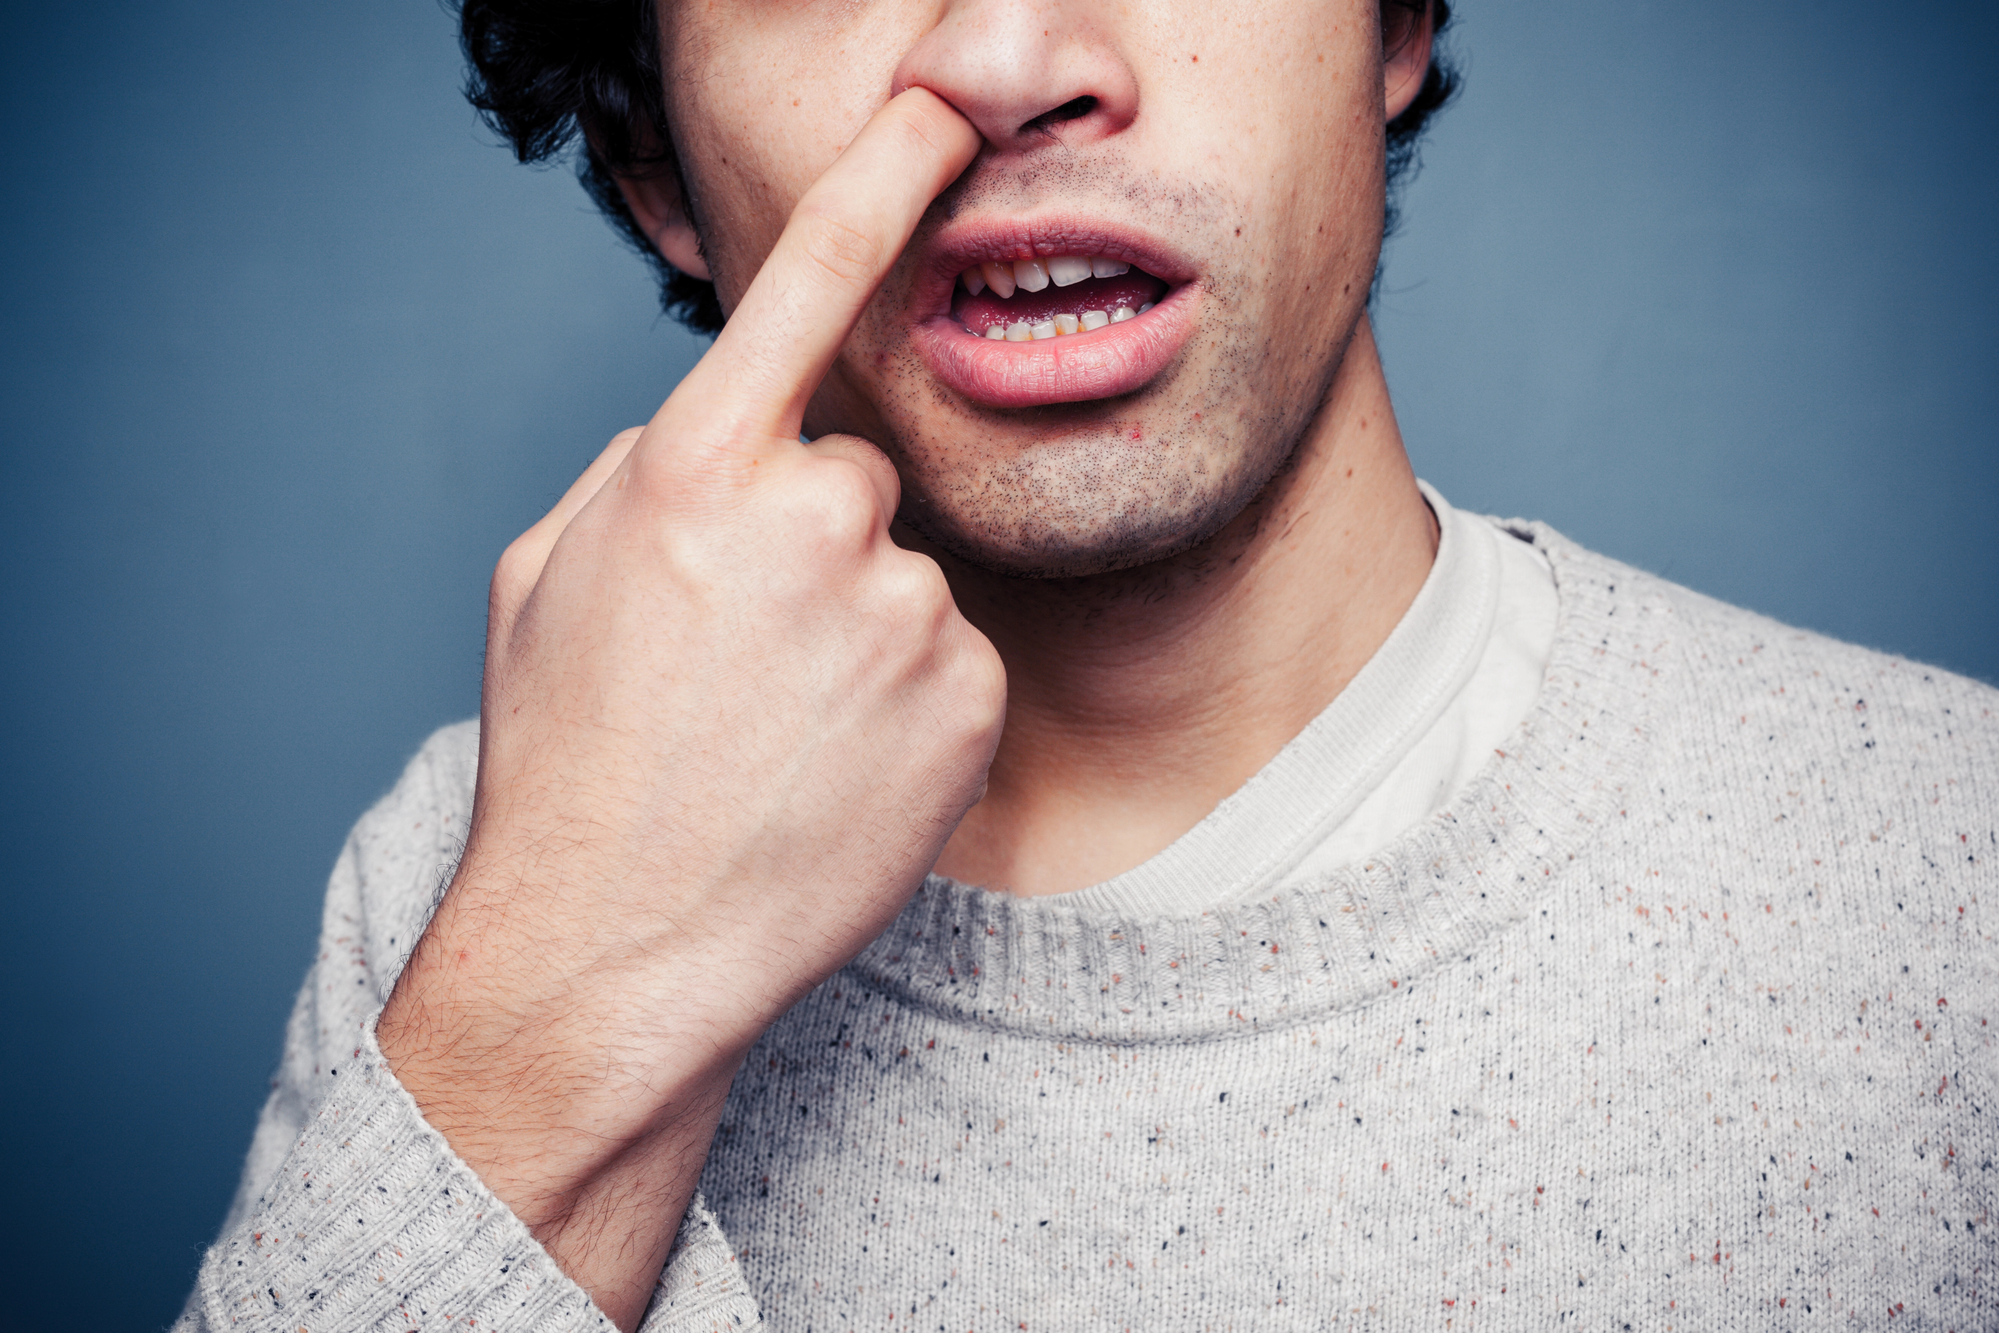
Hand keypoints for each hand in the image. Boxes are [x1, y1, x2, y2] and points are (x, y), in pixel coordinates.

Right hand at [376, 89, 994, 1330]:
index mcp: (691, 472)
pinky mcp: (970, 699)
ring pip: (901, 575)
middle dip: (806, 543)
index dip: (879, 184)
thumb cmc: (569, 764)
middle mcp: (811, 519)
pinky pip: (953, 658)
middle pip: (853, 474)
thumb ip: (643, 474)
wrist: (616, 952)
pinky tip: (834, 770)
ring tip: (776, 732)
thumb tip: (724, 431)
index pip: (806, 289)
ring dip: (855, 632)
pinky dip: (907, 703)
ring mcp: (903, 612)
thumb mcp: (546, 583)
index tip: (942, 113)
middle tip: (738, 658)